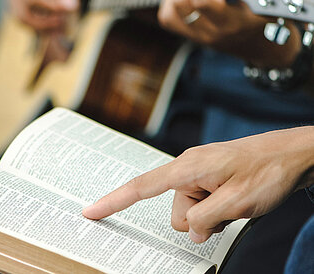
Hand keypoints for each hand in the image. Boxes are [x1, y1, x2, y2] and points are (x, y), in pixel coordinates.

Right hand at [1, 0, 78, 30]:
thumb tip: (71, 7)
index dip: (53, 8)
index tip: (71, 7)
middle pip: (22, 15)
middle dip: (44, 24)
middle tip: (64, 21)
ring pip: (18, 17)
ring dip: (38, 24)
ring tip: (58, 21)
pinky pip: (19, 9)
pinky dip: (34, 16)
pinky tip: (50, 15)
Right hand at [83, 127, 313, 242]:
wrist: (294, 154)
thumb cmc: (268, 171)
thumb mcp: (238, 203)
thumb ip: (206, 220)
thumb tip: (191, 231)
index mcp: (187, 168)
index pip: (141, 187)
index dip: (113, 201)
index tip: (90, 212)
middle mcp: (187, 167)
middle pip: (175, 211)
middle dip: (199, 220)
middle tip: (228, 209)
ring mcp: (198, 172)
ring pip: (189, 211)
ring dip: (211, 215)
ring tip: (236, 201)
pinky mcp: (208, 176)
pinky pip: (201, 202)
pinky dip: (215, 209)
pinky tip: (234, 199)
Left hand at [156, 0, 293, 62]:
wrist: (254, 45)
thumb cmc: (261, 16)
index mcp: (231, 22)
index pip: (203, 2)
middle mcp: (211, 32)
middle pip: (183, 3)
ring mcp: (197, 37)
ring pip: (171, 10)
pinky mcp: (188, 37)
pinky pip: (166, 18)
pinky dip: (169, 2)